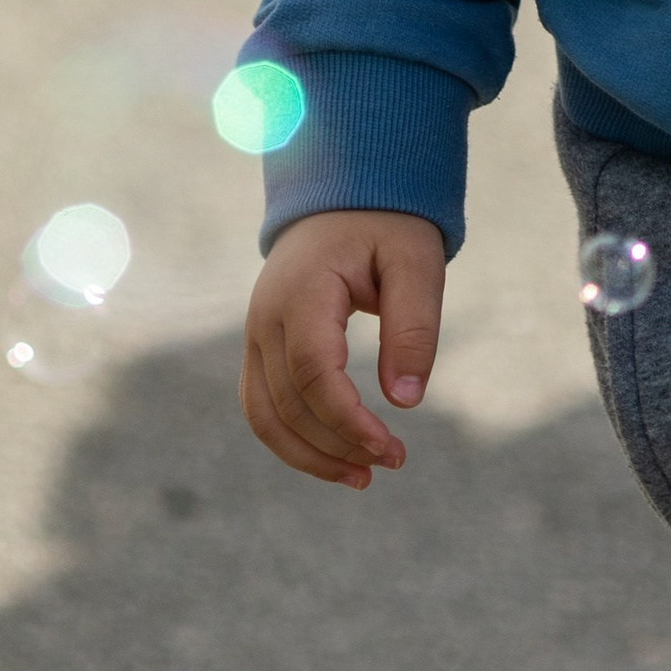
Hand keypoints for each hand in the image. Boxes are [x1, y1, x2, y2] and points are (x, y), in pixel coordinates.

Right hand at [240, 208, 447, 487]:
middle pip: (287, 404)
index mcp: (302, 290)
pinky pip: (263, 406)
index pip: (312, 373)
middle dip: (337, 445)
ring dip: (309, 455)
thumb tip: (406, 402)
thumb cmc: (386, 225)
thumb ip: (414, 327)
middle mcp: (265, 316)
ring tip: (364, 476)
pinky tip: (335, 456)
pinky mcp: (260, 347)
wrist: (343, 193)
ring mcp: (255, 333)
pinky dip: (293, 439)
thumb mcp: (415, 263)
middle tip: (393, 462)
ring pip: (265, 416)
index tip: (392, 449)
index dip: (348, 420)